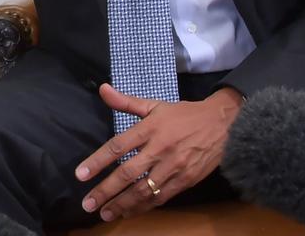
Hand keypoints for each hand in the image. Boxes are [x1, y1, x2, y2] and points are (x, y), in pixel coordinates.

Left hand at [76, 85, 242, 221]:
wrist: (224, 124)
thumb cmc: (184, 115)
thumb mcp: (155, 104)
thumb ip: (126, 101)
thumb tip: (103, 89)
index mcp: (149, 128)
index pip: (117, 146)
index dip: (97, 161)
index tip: (80, 175)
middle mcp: (160, 149)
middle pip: (128, 173)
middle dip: (106, 190)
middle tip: (88, 204)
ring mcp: (174, 166)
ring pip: (144, 190)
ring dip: (123, 204)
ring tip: (105, 214)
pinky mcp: (186, 180)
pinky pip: (162, 196)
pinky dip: (144, 206)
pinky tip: (130, 212)